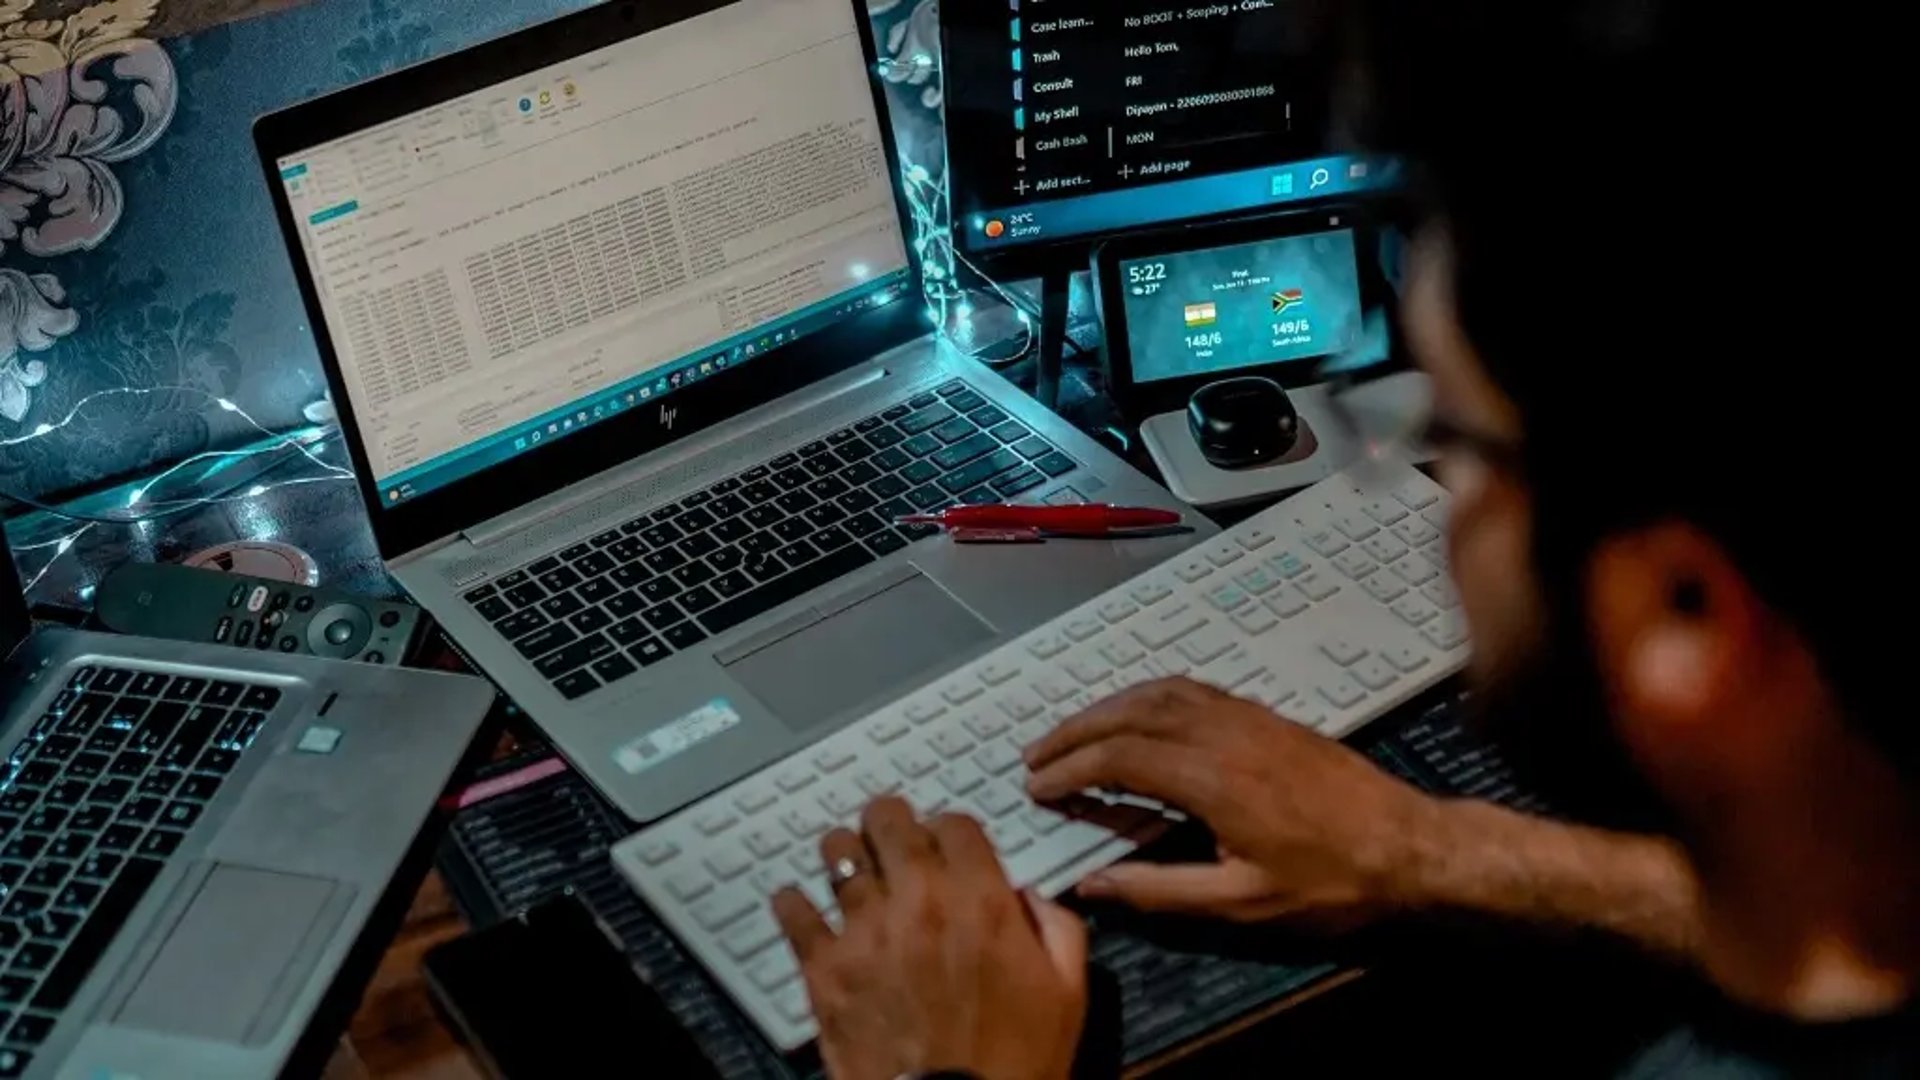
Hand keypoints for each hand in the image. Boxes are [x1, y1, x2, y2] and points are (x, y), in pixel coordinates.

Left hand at [772, 797, 1086, 1079]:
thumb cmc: (1013, 1063)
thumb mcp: (1066, 993)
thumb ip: (1057, 929)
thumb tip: (1029, 896)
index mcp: (982, 901)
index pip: (954, 822)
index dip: (950, 828)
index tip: (946, 843)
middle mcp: (921, 901)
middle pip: (890, 821)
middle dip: (890, 822)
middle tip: (890, 834)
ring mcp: (866, 930)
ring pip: (839, 851)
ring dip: (844, 851)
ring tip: (847, 861)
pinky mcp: (825, 967)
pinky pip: (794, 910)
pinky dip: (793, 901)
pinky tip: (798, 903)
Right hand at [1024, 677, 1443, 927]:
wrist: (1410, 844)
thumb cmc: (1331, 882)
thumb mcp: (1242, 904)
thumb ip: (1160, 892)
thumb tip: (1093, 885)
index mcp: (1212, 778)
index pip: (1119, 759)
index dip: (1070, 769)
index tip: (1036, 786)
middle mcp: (1223, 734)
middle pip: (1129, 715)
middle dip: (1074, 732)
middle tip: (1034, 755)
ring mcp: (1246, 717)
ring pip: (1158, 693)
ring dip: (1106, 709)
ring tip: (1072, 734)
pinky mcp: (1264, 715)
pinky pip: (1190, 689)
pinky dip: (1147, 697)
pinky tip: (1135, 715)